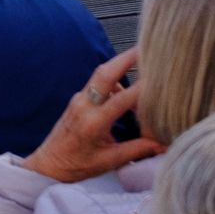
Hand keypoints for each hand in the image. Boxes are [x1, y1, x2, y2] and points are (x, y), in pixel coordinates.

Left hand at [19, 48, 162, 183]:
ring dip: (120, 70)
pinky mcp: (77, 99)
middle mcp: (84, 105)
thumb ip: (138, 150)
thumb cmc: (79, 165)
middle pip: (104, 73)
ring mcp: (79, 99)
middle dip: (124, 59)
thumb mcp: (111, 161)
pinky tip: (127, 92)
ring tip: (144, 73)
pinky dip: (113, 82)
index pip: (122, 99)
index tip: (160, 78)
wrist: (50, 164)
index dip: (142, 88)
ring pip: (100, 76)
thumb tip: (164, 144)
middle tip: (145, 48)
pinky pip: (97, 85)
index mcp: (93, 122)